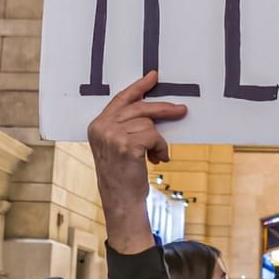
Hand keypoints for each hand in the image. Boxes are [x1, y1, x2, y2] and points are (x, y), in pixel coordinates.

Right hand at [88, 72, 187, 254]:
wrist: (121, 201)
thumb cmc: (122, 175)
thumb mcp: (117, 146)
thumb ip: (126, 126)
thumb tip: (152, 109)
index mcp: (97, 125)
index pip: (121, 99)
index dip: (139, 88)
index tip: (153, 76)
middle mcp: (102, 128)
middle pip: (140, 108)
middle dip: (163, 109)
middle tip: (182, 110)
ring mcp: (113, 136)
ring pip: (149, 124)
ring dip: (158, 141)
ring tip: (155, 155)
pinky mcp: (127, 145)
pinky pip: (155, 136)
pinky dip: (161, 148)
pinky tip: (157, 160)